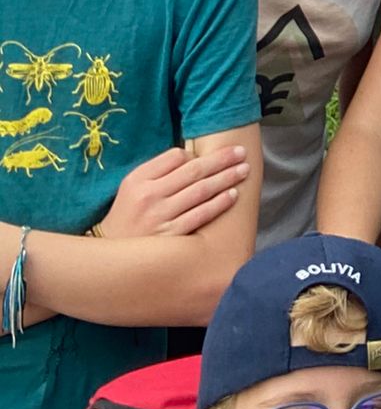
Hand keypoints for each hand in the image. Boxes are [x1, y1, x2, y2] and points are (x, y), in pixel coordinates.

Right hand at [98, 144, 250, 238]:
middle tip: (241, 152)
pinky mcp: (170, 236)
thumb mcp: (131, 186)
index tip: (214, 154)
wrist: (110, 256)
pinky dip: (218, 203)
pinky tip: (232, 195)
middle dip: (221, 160)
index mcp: (139, 179)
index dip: (197, 155)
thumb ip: (158, 170)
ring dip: (226, 179)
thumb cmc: (127, 215)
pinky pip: (200, 215)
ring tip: (243, 170)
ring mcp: (160, 217)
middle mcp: (150, 196)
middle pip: (193, 171)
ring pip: (200, 191)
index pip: (176, 156)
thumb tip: (191, 158)